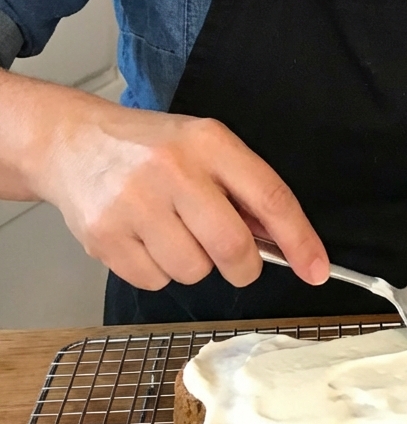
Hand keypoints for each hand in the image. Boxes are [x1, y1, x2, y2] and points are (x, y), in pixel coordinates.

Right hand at [4, 73, 329, 291]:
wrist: (72, 142)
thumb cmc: (151, 147)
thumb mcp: (203, 145)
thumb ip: (243, 187)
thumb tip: (284, 242)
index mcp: (209, 142)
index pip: (270, 196)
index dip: (300, 239)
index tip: (317, 269)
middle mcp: (173, 170)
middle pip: (233, 246)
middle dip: (244, 266)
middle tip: (237, 260)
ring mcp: (135, 204)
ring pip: (193, 271)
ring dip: (195, 265)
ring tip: (175, 232)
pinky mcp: (105, 236)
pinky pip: (154, 281)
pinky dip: (159, 271)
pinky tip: (146, 239)